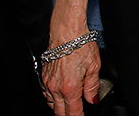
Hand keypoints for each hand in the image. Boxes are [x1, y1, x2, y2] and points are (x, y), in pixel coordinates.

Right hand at [45, 0, 98, 114]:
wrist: (66, 30)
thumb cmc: (80, 44)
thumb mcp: (94, 66)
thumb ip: (92, 86)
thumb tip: (92, 99)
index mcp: (70, 87)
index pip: (73, 112)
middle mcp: (56, 87)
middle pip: (60, 111)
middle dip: (68, 115)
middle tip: (76, 114)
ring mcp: (48, 82)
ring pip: (51, 103)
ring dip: (59, 108)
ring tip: (68, 108)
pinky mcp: (44, 75)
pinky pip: (46, 93)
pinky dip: (52, 98)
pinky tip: (58, 96)